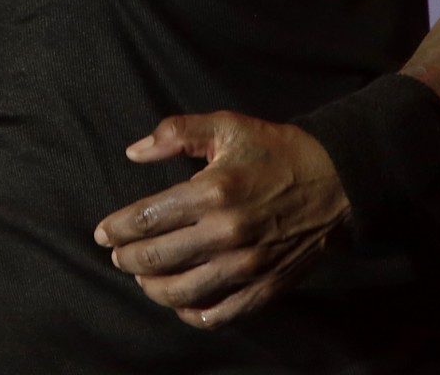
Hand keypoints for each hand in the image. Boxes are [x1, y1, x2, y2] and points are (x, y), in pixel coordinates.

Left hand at [95, 112, 349, 329]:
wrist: (339, 182)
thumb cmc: (276, 151)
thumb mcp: (226, 126)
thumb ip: (175, 133)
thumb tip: (134, 152)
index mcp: (211, 192)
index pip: (145, 219)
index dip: (116, 228)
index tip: (101, 232)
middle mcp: (226, 234)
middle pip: (156, 259)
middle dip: (126, 258)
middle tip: (116, 254)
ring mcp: (247, 266)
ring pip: (181, 292)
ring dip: (152, 288)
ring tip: (142, 276)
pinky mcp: (266, 286)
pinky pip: (219, 314)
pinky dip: (192, 314)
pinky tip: (179, 302)